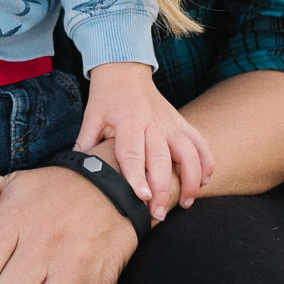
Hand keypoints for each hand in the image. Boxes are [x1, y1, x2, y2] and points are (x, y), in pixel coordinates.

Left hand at [77, 62, 213, 220]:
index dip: (137, 176)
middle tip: (158, 213)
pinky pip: (200, 142)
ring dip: (191, 179)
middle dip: (163, 189)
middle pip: (161, 158)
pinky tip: (206, 181)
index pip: (133, 152)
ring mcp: (171, 122)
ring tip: (187, 203)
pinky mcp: (182, 122)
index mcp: (128, 120)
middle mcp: (153, 121)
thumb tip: (76, 171)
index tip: (143, 197)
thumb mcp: (91, 117)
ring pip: (189, 152)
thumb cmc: (106, 98)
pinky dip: (207, 161)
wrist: (125, 71)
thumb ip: (85, 144)